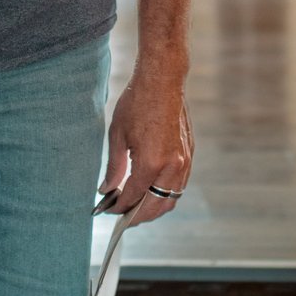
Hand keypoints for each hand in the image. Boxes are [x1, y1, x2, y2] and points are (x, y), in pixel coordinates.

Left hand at [97, 78, 192, 225]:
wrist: (163, 80)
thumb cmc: (136, 104)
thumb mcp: (117, 136)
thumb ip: (113, 168)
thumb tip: (106, 191)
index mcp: (151, 163)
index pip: (133, 198)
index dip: (118, 207)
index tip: (107, 210)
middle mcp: (172, 167)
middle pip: (155, 206)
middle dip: (137, 216)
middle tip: (121, 215)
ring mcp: (184, 161)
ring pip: (171, 199)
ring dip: (154, 208)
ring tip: (135, 207)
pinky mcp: (189, 153)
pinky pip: (180, 184)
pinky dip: (166, 193)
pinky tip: (151, 189)